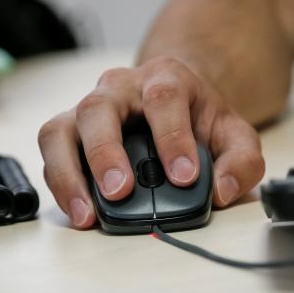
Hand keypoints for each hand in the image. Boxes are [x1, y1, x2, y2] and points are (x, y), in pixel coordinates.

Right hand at [38, 56, 264, 228]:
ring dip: (68, 173)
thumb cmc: (198, 120)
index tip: (183, 177)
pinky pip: (52, 152)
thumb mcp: (234, 135)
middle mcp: (119, 88)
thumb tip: (221, 191)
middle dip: (105, 152)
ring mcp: (87, 108)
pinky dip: (59, 182)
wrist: (173, 103)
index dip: (172, 138)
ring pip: (60, 129)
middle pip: (99, 108)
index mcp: (165, 79)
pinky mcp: (69, 131)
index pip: (164, 99)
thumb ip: (241, 161)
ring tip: (86, 213)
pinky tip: (77, 210)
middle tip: (119, 192)